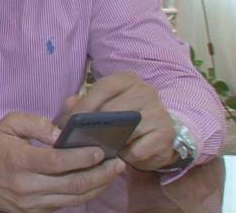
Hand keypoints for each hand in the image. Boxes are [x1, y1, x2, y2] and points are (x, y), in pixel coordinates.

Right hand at [0, 112, 124, 212]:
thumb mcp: (8, 123)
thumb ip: (35, 123)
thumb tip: (60, 133)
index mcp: (18, 160)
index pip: (57, 161)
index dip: (82, 157)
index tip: (100, 150)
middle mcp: (24, 186)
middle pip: (71, 184)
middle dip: (99, 175)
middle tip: (117, 164)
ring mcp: (29, 203)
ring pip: (72, 199)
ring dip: (96, 187)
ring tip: (111, 174)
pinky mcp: (31, 212)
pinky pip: (64, 206)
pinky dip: (82, 196)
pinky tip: (94, 183)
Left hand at [58, 72, 178, 170]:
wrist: (159, 134)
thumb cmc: (124, 117)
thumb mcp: (103, 105)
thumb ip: (82, 103)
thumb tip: (69, 106)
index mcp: (128, 80)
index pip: (104, 87)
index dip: (85, 104)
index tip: (69, 121)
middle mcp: (146, 92)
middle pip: (113, 110)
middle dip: (92, 126)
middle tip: (78, 139)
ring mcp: (159, 113)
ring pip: (126, 131)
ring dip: (109, 142)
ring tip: (98, 148)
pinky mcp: (166, 135)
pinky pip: (137, 150)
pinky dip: (125, 155)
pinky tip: (122, 155)